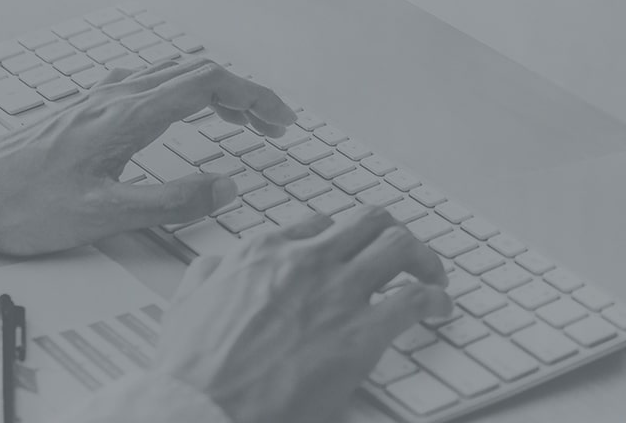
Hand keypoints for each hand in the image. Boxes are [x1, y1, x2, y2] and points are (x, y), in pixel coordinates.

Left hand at [0, 58, 296, 254]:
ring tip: (240, 121)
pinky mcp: (83, 111)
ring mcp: (96, 100)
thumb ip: (169, 201)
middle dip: (243, 93)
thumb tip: (225, 187)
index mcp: (126, 115)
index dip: (253, 97)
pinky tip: (177, 117)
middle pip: (195, 72)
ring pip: (170, 75)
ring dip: (213, 90)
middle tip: (273, 125)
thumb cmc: (22, 206)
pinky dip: (181, 93)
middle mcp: (114, 97)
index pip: (207, 85)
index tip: (281, 122)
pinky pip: (147, 85)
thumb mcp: (103, 215)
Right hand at [154, 209, 453, 422]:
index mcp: (263, 252)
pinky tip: (439, 310)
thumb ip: (209, 275)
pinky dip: (436, 300)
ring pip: (399, 245)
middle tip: (401, 256)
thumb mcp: (186, 304)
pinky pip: (416, 299)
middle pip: (368, 222)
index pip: (318, 224)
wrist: (204, 408)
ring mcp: (337, 293)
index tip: (350, 253)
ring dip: (422, 259)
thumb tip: (220, 265)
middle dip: (390, 235)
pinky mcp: (361, 333)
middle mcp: (306, 261)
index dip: (341, 238)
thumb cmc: (193, 368)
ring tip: (431, 277)